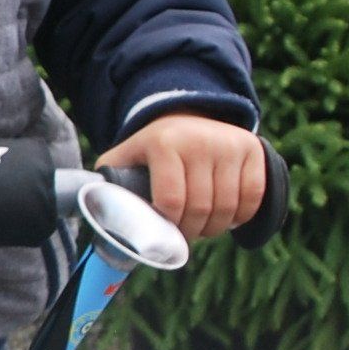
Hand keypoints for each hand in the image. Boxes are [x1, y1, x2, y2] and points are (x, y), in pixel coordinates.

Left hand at [100, 115, 267, 241]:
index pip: (171, 202)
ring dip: (216, 228)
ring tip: (203, 227)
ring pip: (228, 207)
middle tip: (185, 234)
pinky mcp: (252, 149)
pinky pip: (253, 197)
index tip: (165, 230)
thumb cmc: (152, 149)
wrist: (188, 115)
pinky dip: (241, 216)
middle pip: (201, 208)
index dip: (170, 226)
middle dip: (192, 231)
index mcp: (163, 144)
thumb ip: (109, 182)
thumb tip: (96, 214)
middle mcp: (199, 141)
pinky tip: (227, 216)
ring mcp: (229, 143)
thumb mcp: (125, 157)